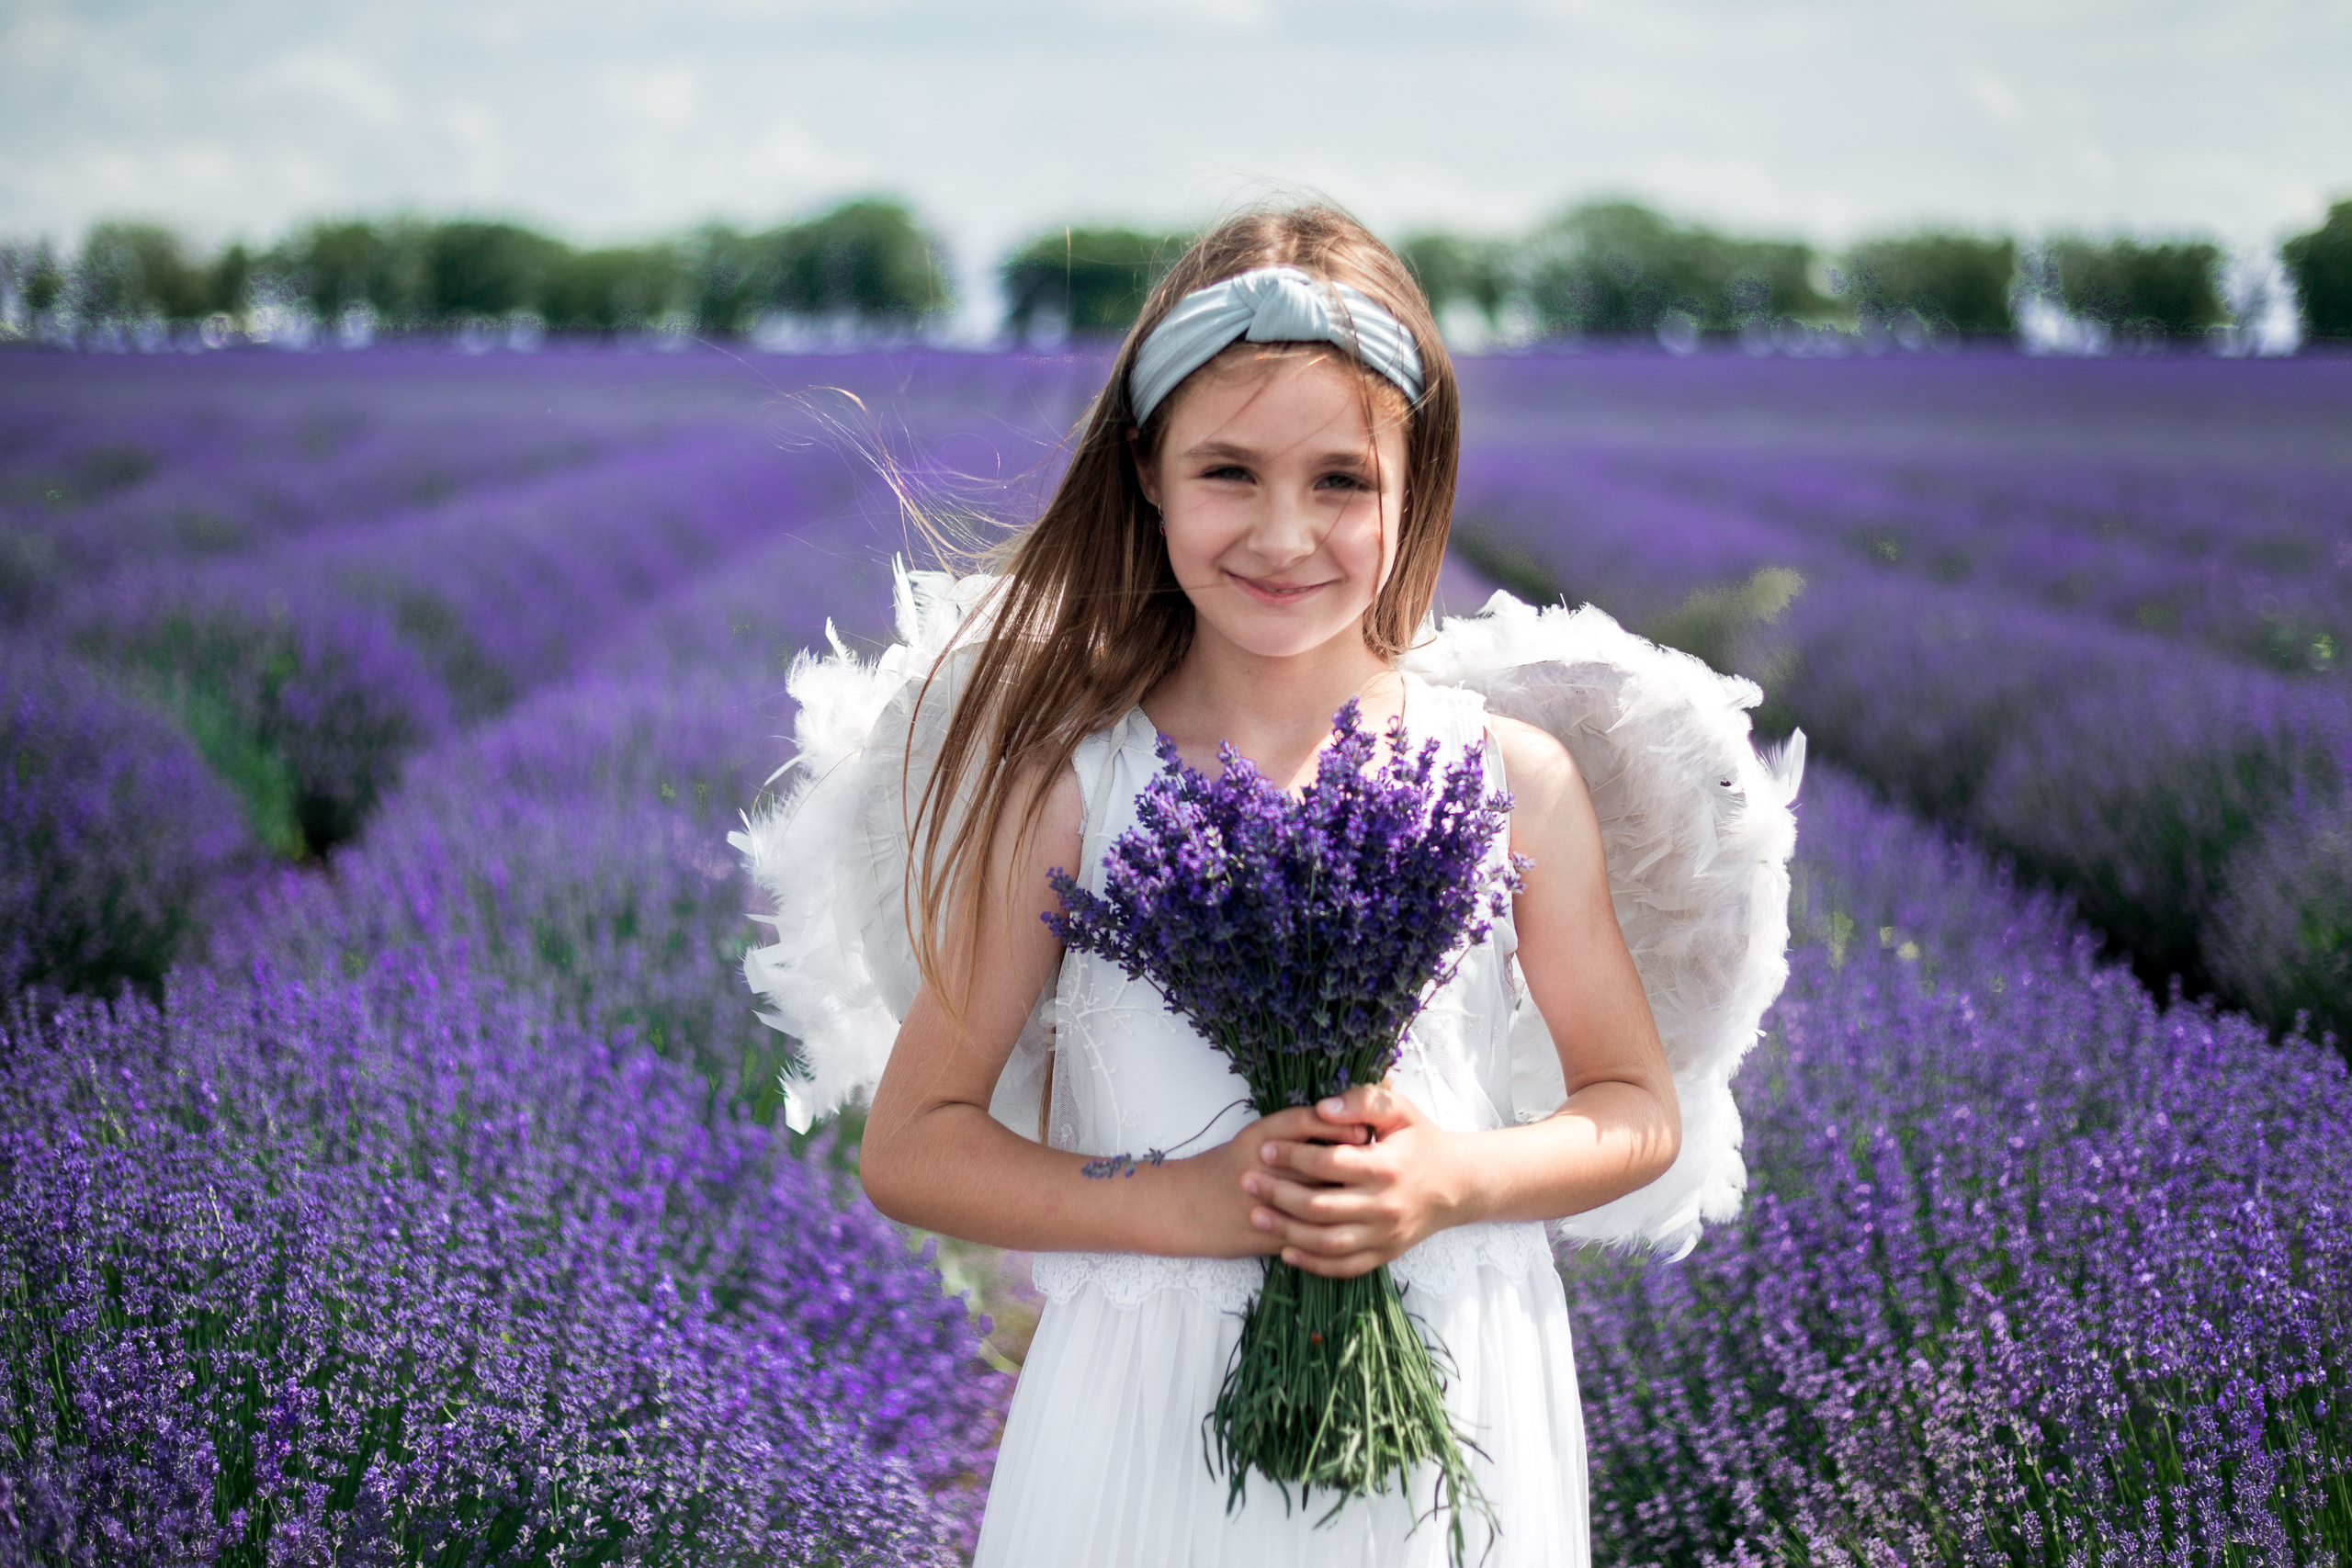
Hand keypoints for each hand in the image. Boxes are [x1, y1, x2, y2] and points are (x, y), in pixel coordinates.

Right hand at [1173, 1106, 1370, 1260]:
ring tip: (1369, 1195)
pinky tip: (1349, 1224)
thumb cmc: (1224, 1168)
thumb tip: (1346, 1128)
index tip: (1366, 1130)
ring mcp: (1265, 1201)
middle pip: (1321, 1160)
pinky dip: (1332, 1228)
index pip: (1309, 1122)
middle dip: (1354, 1163)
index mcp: (1259, 1136)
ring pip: (1318, 1199)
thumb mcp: (1254, 1138)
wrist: (1184, 1206)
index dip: (1341, 1125)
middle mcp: (1263, 1165)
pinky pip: (1308, 1232)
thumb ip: (1295, 1131)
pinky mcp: (1267, 1233)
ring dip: (1347, 1198)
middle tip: (1382, 1162)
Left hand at [1240, 1084, 1474, 1278]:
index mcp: (1386, 1167)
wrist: (1456, 1185)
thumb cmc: (1420, 1142)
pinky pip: (1343, 1267)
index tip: (1264, 1149)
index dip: (1292, 1155)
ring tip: (1256, 1214)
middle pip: (1320, 1206)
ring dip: (1286, 1231)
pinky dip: (1312, 1263)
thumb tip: (1322, 1109)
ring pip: (1326, 1242)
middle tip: (1247, 1181)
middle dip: (1278, 1193)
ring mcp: (1384, 1235)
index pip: (1329, 1163)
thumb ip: (1362, 1102)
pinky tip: (1285, 1250)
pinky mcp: (1384, 1255)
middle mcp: (1385, 1206)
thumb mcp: (1399, 1110)